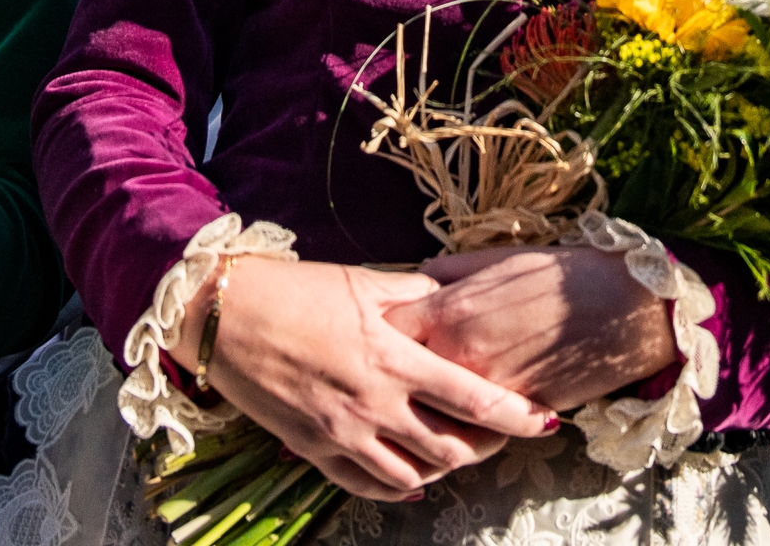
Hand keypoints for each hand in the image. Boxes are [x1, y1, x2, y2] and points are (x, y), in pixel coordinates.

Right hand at [178, 257, 552, 503]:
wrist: (222, 315)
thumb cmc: (294, 290)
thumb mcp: (364, 281)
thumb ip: (415, 296)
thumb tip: (452, 298)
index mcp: (394, 358)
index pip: (474, 398)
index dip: (517, 416)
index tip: (546, 421)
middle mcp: (374, 404)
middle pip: (452, 447)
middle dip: (488, 448)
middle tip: (504, 437)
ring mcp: (343, 433)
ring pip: (414, 475)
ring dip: (443, 469)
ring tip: (458, 454)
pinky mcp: (312, 449)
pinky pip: (365, 485)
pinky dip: (395, 487)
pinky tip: (411, 482)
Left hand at [393, 246, 677, 412]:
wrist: (625, 310)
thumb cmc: (564, 276)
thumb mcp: (499, 259)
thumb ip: (449, 272)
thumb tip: (418, 278)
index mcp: (449, 312)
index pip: (384, 329)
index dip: (376, 329)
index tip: (376, 328)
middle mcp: (458, 358)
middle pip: (399, 378)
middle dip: (390, 373)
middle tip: (391, 368)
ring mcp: (484, 394)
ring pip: (431, 412)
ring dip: (422, 407)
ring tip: (423, 397)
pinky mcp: (512, 417)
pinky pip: (472, 427)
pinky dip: (463, 424)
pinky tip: (465, 414)